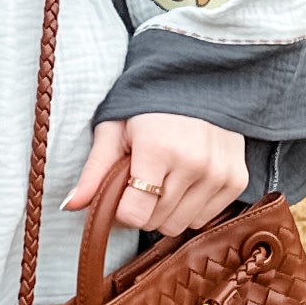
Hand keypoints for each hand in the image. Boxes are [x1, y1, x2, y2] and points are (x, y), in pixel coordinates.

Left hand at [61, 111, 248, 242]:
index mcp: (159, 149)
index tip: (121, 192)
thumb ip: (94, 170)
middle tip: (142, 180)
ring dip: (168, 210)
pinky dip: (192, 207)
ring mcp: (219, 173)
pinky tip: (186, 181)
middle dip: (143, 208)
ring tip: (165, 178)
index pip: (135, 215)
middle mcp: (194, 164)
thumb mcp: (115, 128)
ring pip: (181, 225)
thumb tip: (69, 205)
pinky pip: (206, 217)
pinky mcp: (237, 179)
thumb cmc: (149, 104)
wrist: (202, 79)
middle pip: (157, 223)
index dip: (121, 210)